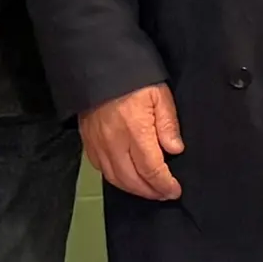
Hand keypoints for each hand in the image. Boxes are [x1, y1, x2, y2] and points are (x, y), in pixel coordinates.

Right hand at [81, 84, 185, 199]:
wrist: (98, 67)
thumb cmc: (134, 79)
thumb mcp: (160, 95)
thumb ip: (168, 124)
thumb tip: (175, 150)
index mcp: (135, 131)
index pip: (151, 169)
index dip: (164, 184)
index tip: (174, 191)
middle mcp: (114, 143)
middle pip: (132, 180)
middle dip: (150, 191)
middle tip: (164, 194)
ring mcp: (98, 144)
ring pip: (115, 178)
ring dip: (133, 189)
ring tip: (148, 191)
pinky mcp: (87, 142)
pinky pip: (101, 169)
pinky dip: (115, 179)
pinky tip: (126, 178)